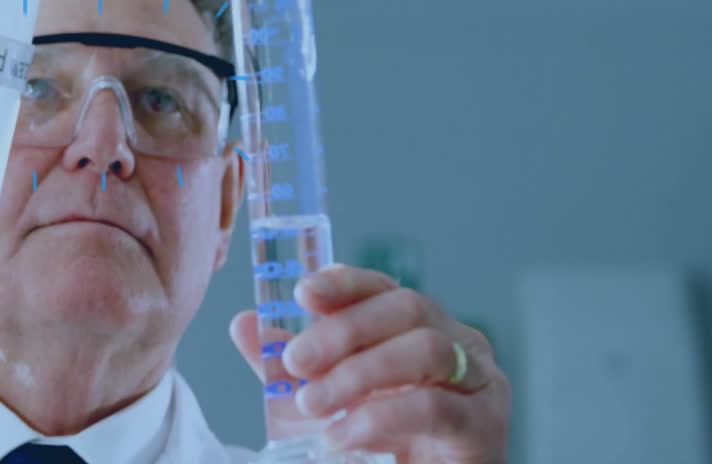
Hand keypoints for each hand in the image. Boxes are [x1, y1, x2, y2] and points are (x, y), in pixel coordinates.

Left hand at [230, 264, 510, 462]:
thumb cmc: (375, 449)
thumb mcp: (321, 404)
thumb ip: (287, 367)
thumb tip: (244, 324)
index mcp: (417, 328)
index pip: (384, 287)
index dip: (345, 283)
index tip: (303, 292)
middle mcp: (457, 343)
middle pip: (408, 306)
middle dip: (344, 330)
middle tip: (296, 362)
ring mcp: (479, 382)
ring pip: (425, 348)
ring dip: (359, 372)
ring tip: (314, 403)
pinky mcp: (484, 428)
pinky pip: (435, 406)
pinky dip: (379, 417)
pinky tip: (342, 436)